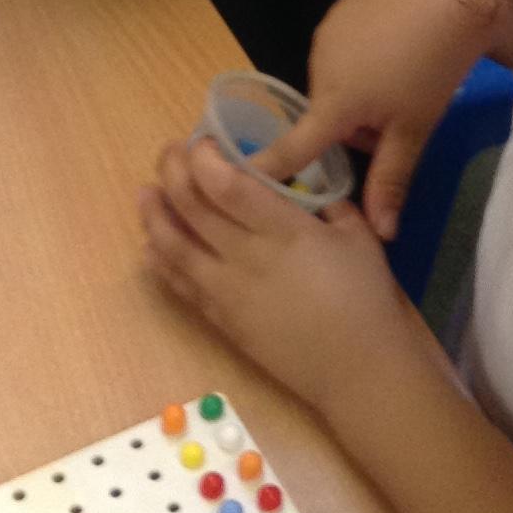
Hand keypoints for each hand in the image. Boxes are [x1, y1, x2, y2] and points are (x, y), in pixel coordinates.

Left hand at [139, 135, 423, 419]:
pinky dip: (161, 261)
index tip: (202, 142)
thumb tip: (310, 194)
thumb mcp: (360, 236)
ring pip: (175, 246)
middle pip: (193, 207)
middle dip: (173, 172)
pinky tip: (151, 245)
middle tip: (170, 153)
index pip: (228, 185)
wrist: (359, 370)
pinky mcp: (221, 321)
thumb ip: (331, 206)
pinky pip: (180, 286)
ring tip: (146, 192)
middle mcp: (246, 256)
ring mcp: (228, 291)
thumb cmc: (366, 298)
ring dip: (154, 215)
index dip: (204, 159)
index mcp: (284, 230)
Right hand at [256, 0, 508, 241]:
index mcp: (331, 103)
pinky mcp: (342, 9)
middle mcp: (317, 66)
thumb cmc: (432, 68)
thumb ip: (391, 181)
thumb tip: (382, 235)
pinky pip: (342, 48)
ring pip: (335, 82)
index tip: (236, 185)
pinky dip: (361, 57)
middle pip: (325, 115)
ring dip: (357, 93)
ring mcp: (327, 32)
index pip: (289, 149)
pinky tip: (395, 47)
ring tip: (402, 80)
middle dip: (352, 127)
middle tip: (396, 122)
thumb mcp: (415, 130)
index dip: (263, 170)